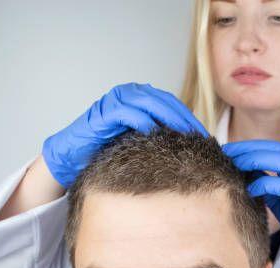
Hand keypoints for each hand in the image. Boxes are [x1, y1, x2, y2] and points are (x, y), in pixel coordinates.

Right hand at [42, 82, 207, 188]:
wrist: (71, 160)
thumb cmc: (106, 154)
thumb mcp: (139, 144)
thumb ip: (160, 139)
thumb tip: (194, 151)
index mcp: (140, 98)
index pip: (173, 105)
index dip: (191, 120)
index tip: (208, 138)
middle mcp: (129, 94)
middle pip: (166, 102)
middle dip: (185, 119)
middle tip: (202, 138)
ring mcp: (116, 100)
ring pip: (152, 104)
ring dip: (170, 119)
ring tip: (186, 137)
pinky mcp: (104, 111)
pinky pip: (130, 113)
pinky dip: (146, 123)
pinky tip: (158, 138)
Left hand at [222, 140, 279, 267]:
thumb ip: (267, 186)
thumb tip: (245, 174)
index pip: (275, 149)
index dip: (252, 146)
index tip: (230, 149)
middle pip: (277, 149)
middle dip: (251, 148)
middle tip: (228, 152)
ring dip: (257, 159)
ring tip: (237, 164)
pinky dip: (266, 183)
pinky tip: (251, 189)